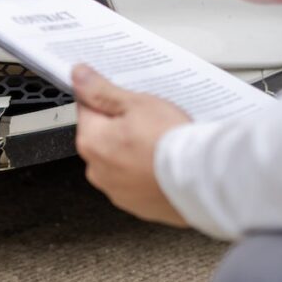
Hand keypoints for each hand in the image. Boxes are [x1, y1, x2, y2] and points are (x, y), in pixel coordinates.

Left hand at [74, 65, 190, 225]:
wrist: (202, 180)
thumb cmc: (169, 142)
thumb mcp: (135, 103)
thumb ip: (102, 91)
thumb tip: (79, 76)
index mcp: (91, 142)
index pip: (86, 109)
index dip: (106, 98)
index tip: (123, 98)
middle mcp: (97, 170)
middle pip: (103, 137)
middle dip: (121, 127)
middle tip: (148, 120)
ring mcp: (117, 191)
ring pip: (120, 161)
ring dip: (133, 152)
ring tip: (160, 143)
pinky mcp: (137, 205)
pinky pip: (136, 181)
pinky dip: (146, 173)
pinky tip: (163, 163)